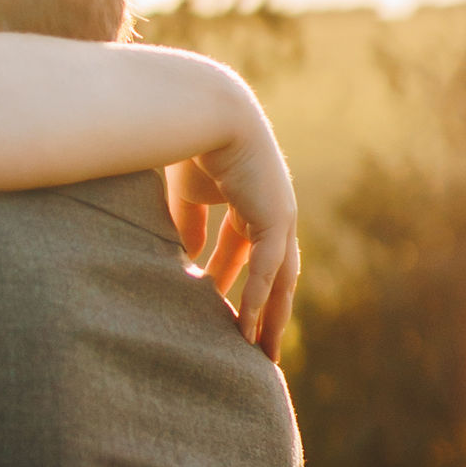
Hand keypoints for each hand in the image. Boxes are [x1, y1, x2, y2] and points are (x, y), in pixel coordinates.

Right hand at [167, 113, 297, 361]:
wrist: (203, 112)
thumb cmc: (188, 142)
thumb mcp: (185, 194)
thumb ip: (189, 227)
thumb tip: (187, 258)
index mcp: (251, 202)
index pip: (248, 254)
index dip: (238, 286)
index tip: (225, 316)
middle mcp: (272, 212)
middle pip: (274, 274)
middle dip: (265, 311)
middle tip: (255, 348)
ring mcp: (279, 216)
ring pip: (279, 280)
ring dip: (269, 318)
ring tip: (259, 354)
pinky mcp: (275, 219)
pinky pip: (265, 272)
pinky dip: (255, 303)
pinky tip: (245, 331)